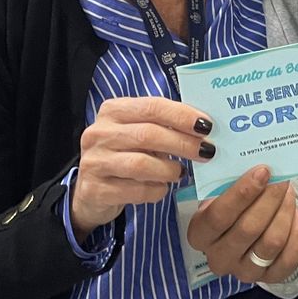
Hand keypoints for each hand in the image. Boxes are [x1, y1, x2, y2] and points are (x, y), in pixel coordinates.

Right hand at [70, 96, 213, 240]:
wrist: (91, 192)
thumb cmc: (124, 155)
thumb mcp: (138, 133)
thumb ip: (163, 126)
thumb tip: (203, 127)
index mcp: (113, 110)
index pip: (151, 106)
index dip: (181, 115)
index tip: (207, 126)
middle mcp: (99, 133)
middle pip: (148, 134)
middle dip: (182, 143)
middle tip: (206, 151)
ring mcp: (94, 162)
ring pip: (140, 164)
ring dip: (169, 169)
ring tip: (181, 172)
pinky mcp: (94, 190)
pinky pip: (135, 190)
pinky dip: (156, 190)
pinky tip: (162, 188)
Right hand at [186, 166, 297, 282]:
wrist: (247, 225)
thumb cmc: (234, 204)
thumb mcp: (224, 191)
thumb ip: (233, 179)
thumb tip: (258, 161)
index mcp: (200, 234)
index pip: (218, 217)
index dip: (242, 193)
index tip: (263, 171)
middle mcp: (218, 258)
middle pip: (248, 229)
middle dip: (269, 199)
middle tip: (281, 179)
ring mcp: (244, 272)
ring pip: (270, 243)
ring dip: (284, 212)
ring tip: (288, 193)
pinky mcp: (269, 278)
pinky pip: (289, 259)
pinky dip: (297, 234)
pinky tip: (297, 215)